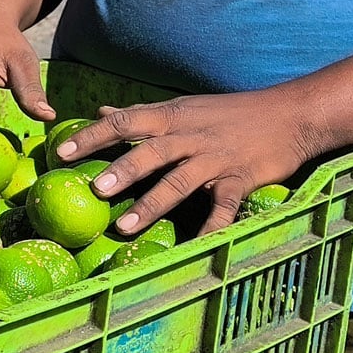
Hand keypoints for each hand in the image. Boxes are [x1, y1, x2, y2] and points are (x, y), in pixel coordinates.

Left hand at [55, 88, 327, 235]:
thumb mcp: (181, 107)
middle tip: (95, 189)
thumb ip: (140, 113)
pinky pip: (224, 206)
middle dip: (122, 169)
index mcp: (171, 117)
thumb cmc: (228, 112)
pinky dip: (212, 225)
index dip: (93, 136)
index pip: (125, 121)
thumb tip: (100, 111)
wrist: (290, 113)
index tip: (61, 151)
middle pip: (151, 151)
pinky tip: (196, 245)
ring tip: (125, 226)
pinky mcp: (240, 178)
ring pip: (180, 180)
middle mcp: (189, 135)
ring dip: (152, 203)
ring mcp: (215, 158)